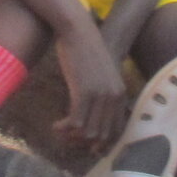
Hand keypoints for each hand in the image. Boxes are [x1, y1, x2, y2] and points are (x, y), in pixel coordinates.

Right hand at [52, 21, 130, 152]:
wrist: (78, 31)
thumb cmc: (85, 51)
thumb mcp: (100, 76)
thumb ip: (101, 95)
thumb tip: (89, 118)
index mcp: (121, 94)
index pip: (116, 130)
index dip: (101, 142)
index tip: (86, 145)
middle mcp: (114, 97)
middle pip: (102, 135)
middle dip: (83, 142)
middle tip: (67, 138)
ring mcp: (100, 96)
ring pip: (88, 133)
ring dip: (71, 137)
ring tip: (59, 132)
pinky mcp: (84, 93)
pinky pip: (76, 123)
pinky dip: (64, 129)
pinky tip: (55, 125)